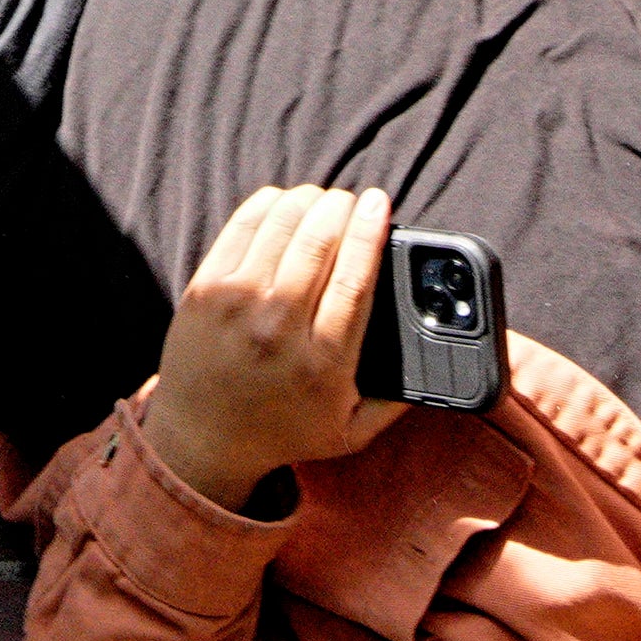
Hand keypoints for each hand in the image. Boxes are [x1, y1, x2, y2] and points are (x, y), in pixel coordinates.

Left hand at [141, 183, 407, 512]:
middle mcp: (280, 328)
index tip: (381, 203)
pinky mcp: (205, 289)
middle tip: (353, 202)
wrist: (202, 440)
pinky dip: (269, 205)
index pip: (355, 276)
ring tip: (323, 201)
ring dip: (309, 201)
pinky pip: (242, 227)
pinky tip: (284, 202)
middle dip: (342, 207)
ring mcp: (238, 305)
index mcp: (323, 361)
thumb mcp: (350, 433)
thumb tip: (437, 367)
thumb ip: (395, 403)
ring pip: (282, 225)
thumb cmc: (281, 433)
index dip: (371, 230)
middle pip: (320, 241)